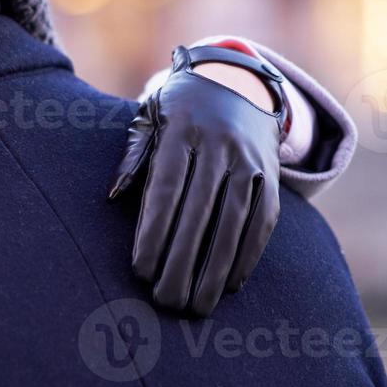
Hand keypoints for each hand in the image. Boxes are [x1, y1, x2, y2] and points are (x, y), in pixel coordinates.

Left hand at [110, 46, 284, 316]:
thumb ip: (134, 155)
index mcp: (181, 132)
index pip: (167, 189)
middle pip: (200, 212)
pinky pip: (262, 221)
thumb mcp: (148, 117)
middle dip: (181, 261)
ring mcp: (250, 162)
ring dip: (216, 269)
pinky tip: (231, 284)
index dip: (154, 232)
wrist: (236, 81)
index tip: (140, 270)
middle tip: (165, 300)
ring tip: (198, 306)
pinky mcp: (272, 176)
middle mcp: (220, 146)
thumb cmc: (177, 109)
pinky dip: (247, 255)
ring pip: (234, 222)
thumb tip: (114, 196)